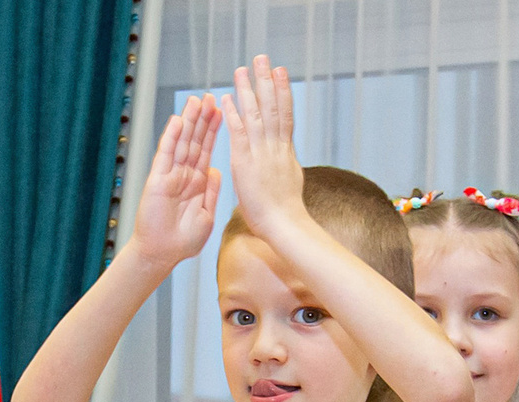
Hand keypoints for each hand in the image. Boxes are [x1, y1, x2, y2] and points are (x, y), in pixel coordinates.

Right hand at [131, 98, 222, 268]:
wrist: (162, 254)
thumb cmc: (183, 241)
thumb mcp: (206, 215)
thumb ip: (211, 192)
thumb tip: (216, 170)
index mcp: (197, 182)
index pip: (206, 150)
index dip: (214, 131)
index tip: (222, 112)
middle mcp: (183, 174)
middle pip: (194, 141)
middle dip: (203, 119)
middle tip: (211, 97)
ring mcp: (170, 175)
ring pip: (181, 142)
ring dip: (189, 121)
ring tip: (196, 100)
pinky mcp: (158, 179)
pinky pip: (166, 154)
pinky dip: (171, 137)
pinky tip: (178, 121)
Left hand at [220, 57, 307, 241]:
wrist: (286, 226)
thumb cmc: (287, 214)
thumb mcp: (291, 181)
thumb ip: (286, 165)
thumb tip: (288, 157)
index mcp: (285, 152)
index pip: (284, 115)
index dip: (282, 92)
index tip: (281, 72)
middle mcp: (275, 147)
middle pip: (273, 107)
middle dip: (267, 81)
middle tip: (262, 58)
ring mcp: (261, 153)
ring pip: (256, 115)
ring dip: (249, 90)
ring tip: (243, 68)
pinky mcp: (246, 162)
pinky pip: (239, 133)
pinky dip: (233, 114)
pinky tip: (228, 98)